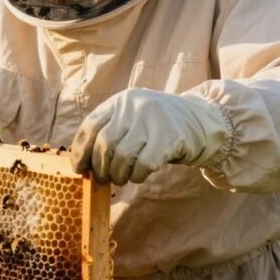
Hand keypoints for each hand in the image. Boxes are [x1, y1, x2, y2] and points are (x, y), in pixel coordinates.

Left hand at [70, 88, 229, 184]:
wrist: (200, 120)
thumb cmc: (156, 126)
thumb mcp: (130, 118)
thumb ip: (108, 131)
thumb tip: (82, 162)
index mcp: (120, 101)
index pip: (91, 125)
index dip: (80, 150)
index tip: (79, 168)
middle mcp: (134, 106)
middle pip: (104, 143)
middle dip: (100, 167)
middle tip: (104, 178)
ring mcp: (153, 120)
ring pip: (122, 156)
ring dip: (118, 174)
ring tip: (121, 178)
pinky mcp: (170, 137)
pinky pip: (143, 164)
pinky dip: (137, 175)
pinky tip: (138, 176)